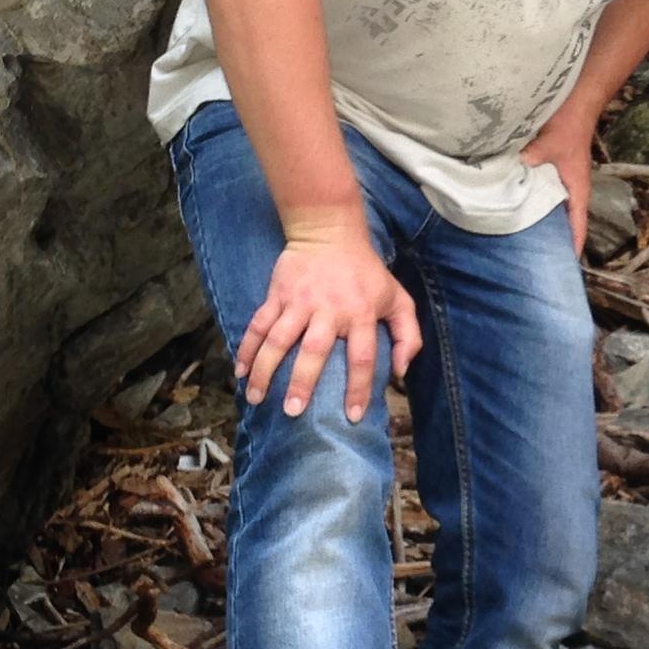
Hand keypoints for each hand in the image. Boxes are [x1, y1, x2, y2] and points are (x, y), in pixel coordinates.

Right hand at [237, 207, 418, 423]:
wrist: (329, 231)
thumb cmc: (366, 273)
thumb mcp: (398, 299)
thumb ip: (408, 336)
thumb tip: (399, 372)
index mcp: (362, 313)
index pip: (362, 357)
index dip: (358, 388)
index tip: (352, 416)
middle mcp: (329, 309)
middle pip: (313, 351)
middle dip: (301, 382)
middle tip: (292, 411)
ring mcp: (299, 301)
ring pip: (278, 339)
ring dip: (264, 369)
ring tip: (255, 398)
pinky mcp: (277, 294)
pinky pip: (258, 324)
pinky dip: (247, 347)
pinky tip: (240, 370)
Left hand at [519, 109, 598, 253]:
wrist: (576, 102)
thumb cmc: (568, 125)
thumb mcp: (548, 145)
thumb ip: (531, 161)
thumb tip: (508, 177)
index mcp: (577, 189)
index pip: (578, 225)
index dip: (572, 246)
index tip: (562, 267)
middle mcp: (572, 189)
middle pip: (565, 222)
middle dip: (553, 240)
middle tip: (534, 260)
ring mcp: (564, 181)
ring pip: (553, 209)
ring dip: (542, 222)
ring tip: (522, 240)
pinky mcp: (553, 171)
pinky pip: (544, 194)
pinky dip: (534, 204)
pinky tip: (516, 208)